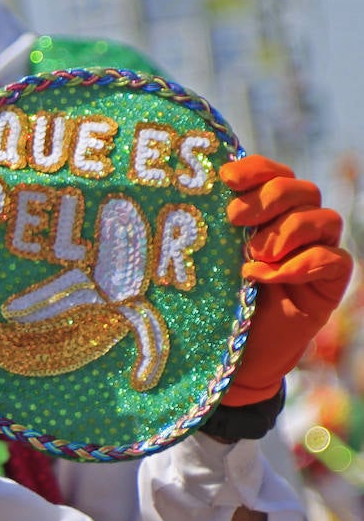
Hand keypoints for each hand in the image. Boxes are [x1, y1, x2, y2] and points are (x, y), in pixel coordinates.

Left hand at [220, 154, 352, 405]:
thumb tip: (187, 191)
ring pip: (323, 219)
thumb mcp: (207, 257)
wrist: (236, 350)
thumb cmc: (215, 298)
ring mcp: (316, 251)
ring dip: (287, 231)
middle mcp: (295, 224)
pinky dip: (300, 264)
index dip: (254, 170)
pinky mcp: (329, 281)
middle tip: (235, 219)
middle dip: (268, 199)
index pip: (271, 174)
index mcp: (265, 210)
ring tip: (253, 255)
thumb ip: (208, 226)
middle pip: (301, 190)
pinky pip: (334, 259)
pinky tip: (266, 275)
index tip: (226, 179)